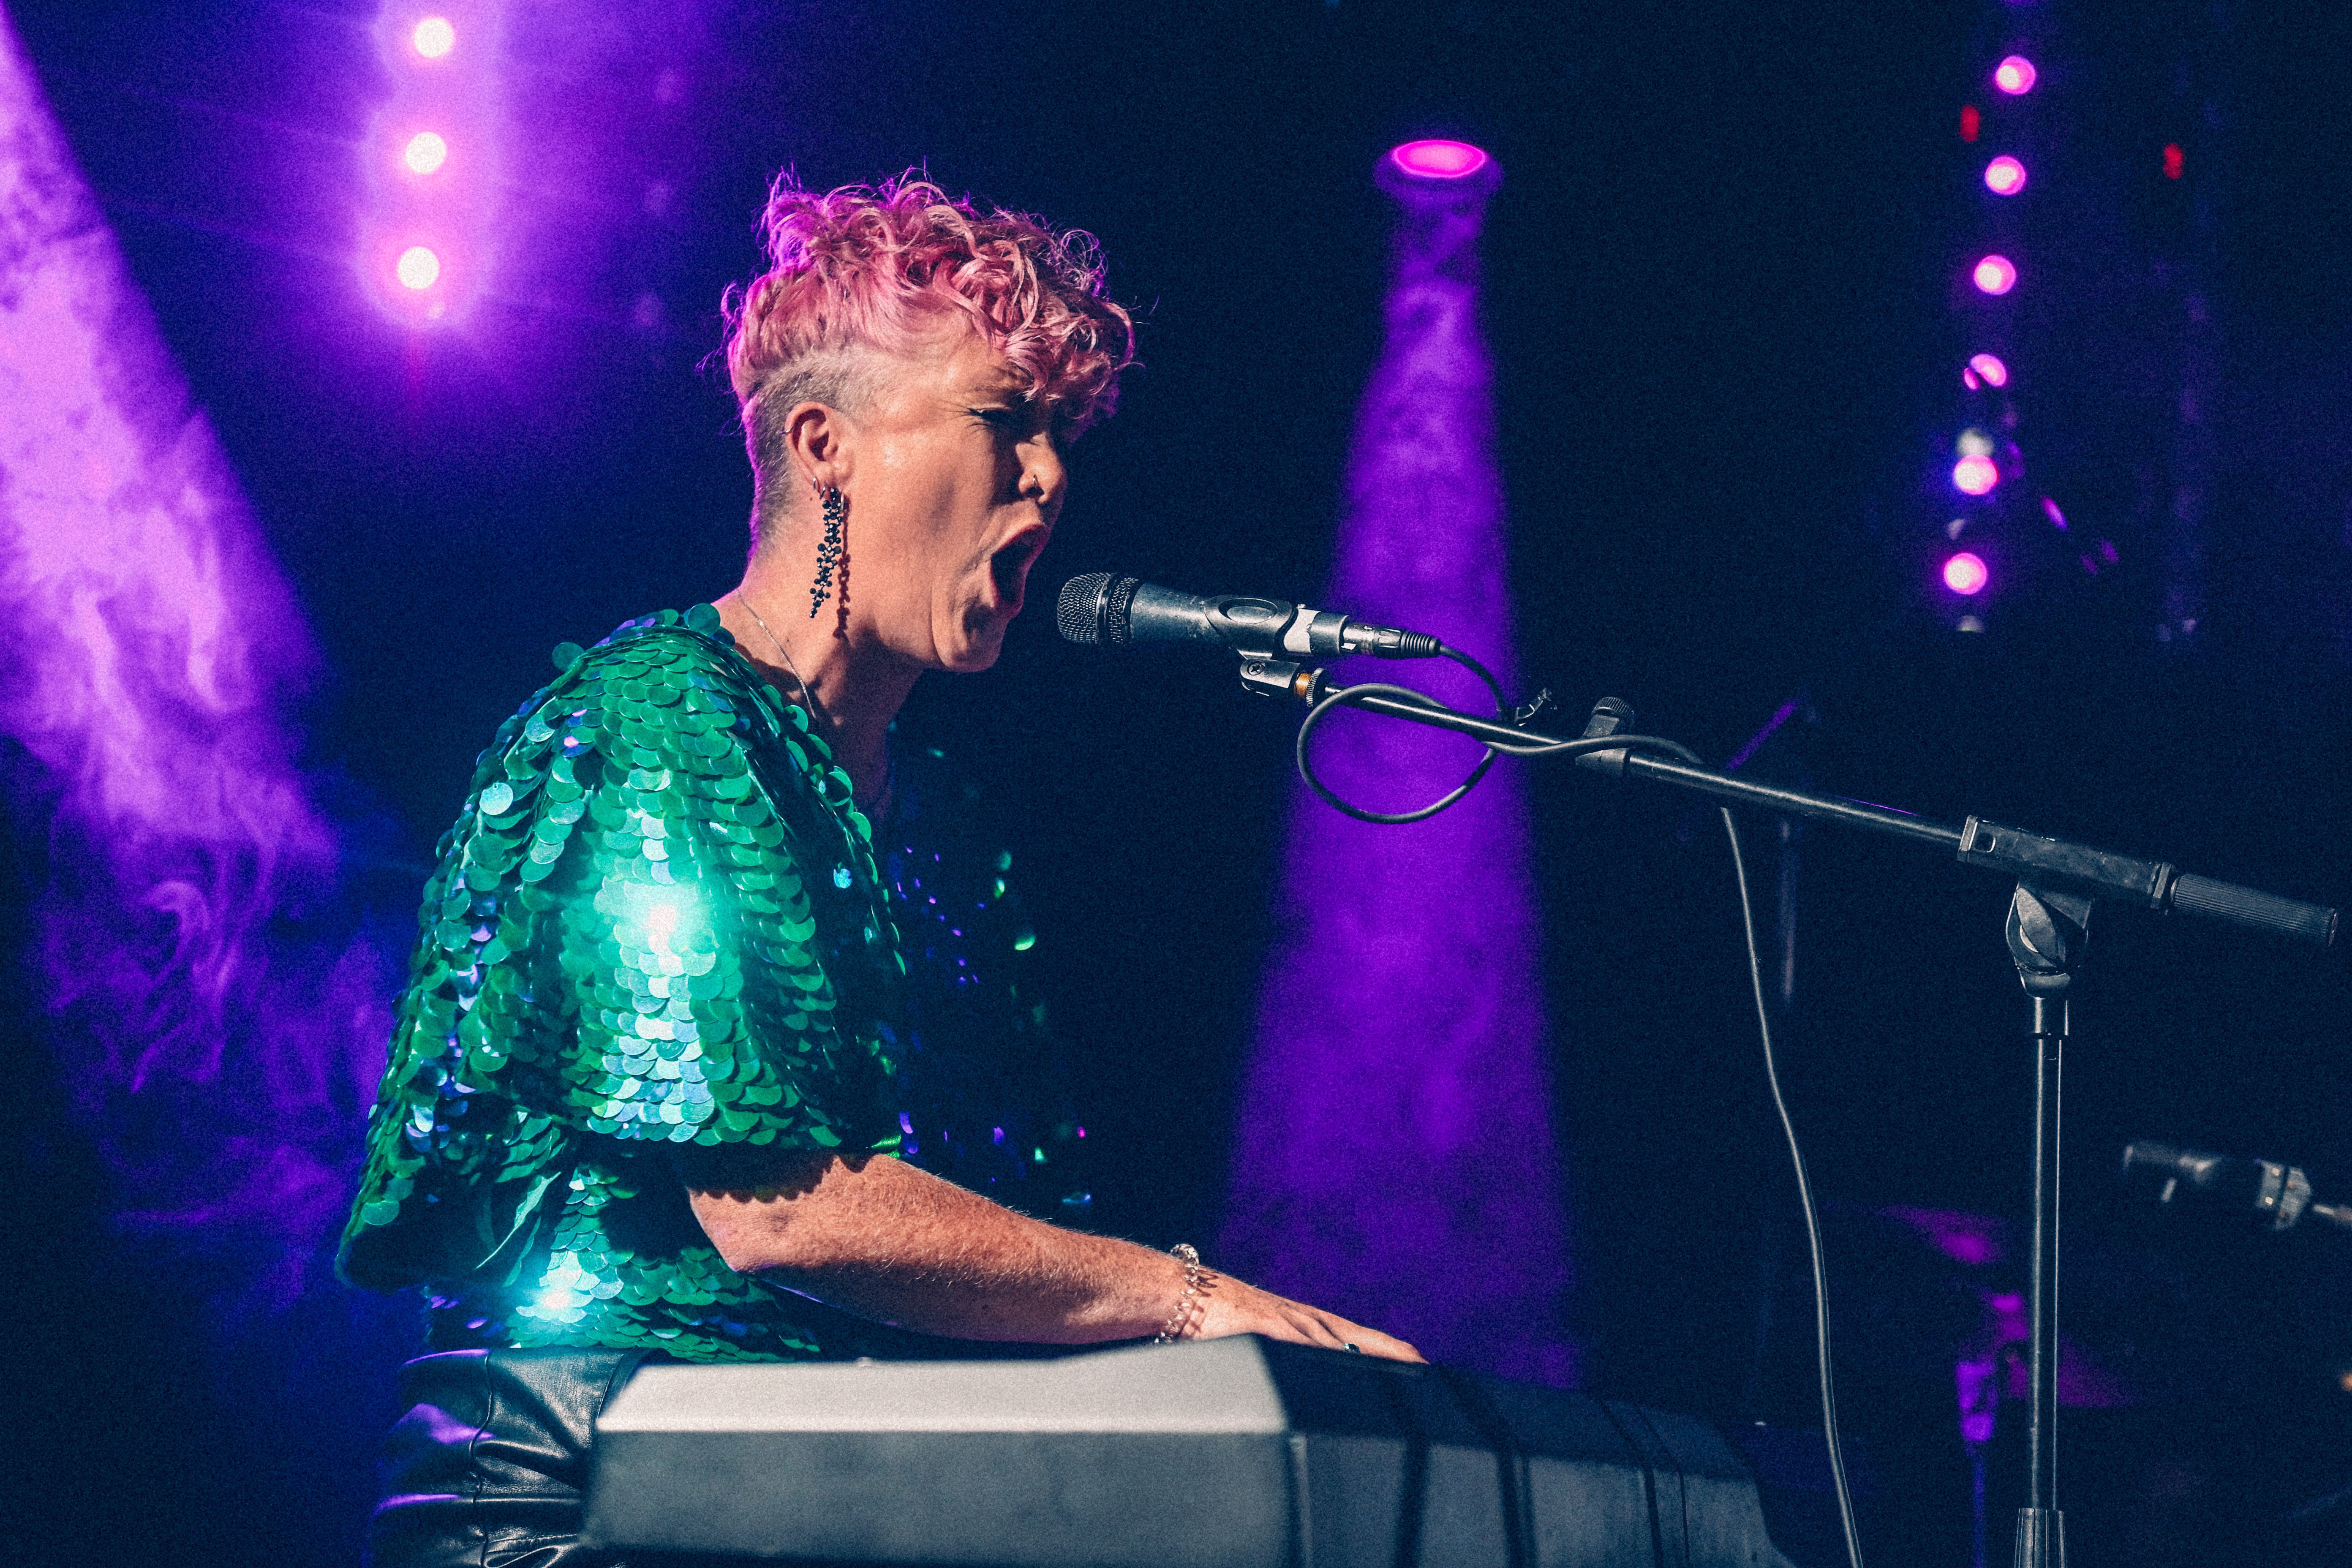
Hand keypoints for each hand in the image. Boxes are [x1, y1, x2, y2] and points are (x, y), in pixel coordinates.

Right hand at [1189, 1271, 1424, 1362]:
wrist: (1173, 1294)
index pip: (1353, 1338)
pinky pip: (1298, 1339)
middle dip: (1391, 1351)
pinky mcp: (1260, 1326)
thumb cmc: (1209, 1320)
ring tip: (1402, 1362)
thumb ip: (1277, 1356)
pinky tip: (1343, 1357)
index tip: (1419, 1363)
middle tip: (1426, 1365)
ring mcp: (1280, 1321)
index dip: (1387, 1350)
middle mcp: (1297, 1319)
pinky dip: (1324, 1348)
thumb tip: (1297, 1376)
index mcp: (1298, 1324)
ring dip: (1369, 1350)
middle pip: (1356, 1335)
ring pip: (1335, 1337)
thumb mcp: (1251, 1341)